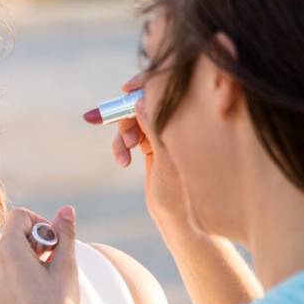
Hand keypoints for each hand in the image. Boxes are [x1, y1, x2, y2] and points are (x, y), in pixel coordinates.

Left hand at [0, 206, 79, 303]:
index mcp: (8, 248)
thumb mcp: (65, 267)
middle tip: (54, 260)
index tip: (55, 243)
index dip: (41, 222)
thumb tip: (66, 209)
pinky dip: (20, 270)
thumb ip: (65, 234)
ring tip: (46, 276)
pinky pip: (5, 268)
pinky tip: (36, 289)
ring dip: (29, 255)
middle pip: (14, 232)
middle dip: (36, 239)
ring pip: (10, 251)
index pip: (20, 215)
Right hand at [111, 75, 195, 229]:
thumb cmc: (176, 190)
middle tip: (123, 136)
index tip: (125, 90)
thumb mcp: (164, 158)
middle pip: (140, 106)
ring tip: (123, 157)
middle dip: (125, 118)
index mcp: (182, 122)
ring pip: (130, 122)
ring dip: (121, 137)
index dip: (142, 87)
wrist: (174, 216)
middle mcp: (171, 125)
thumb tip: (139, 102)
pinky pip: (128, 137)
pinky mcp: (149, 146)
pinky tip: (123, 162)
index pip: (159, 93)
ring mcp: (159, 135)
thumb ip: (153, 128)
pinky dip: (121, 147)